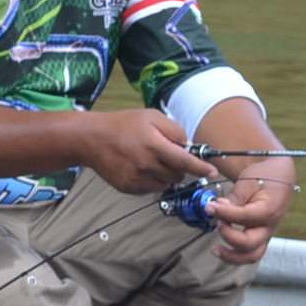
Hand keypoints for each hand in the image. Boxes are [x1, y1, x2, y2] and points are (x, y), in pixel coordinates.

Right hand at [77, 108, 214, 193]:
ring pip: (166, 184)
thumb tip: (190, 146)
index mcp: (154, 145)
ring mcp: (137, 179)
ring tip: (152, 160)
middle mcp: (146, 165)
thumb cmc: (124, 124)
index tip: (213, 171)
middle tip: (169, 155)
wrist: (92, 139)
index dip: (201, 167)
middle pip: (177, 175)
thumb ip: (174, 130)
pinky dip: (152, 181)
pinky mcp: (129, 188)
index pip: (185, 161)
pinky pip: (151, 189)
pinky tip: (140, 167)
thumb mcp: (151, 117)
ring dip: (166, 175)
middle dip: (180, 167)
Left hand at [206, 154, 295, 263]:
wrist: (282, 175)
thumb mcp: (248, 182)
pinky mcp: (263, 237)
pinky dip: (237, 254)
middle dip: (228, 235)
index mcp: (269, 211)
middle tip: (217, 221)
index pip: (243, 217)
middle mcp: (270, 227)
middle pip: (248, 244)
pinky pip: (251, 252)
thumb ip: (233, 198)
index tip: (209, 207)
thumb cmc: (266, 176)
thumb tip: (216, 208)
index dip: (224, 213)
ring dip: (232, 256)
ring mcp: (267, 234)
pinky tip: (222, 250)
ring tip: (214, 250)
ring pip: (252, 256)